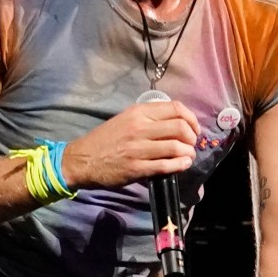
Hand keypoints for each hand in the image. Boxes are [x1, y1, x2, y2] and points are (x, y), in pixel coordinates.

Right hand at [60, 101, 198, 190]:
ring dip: (188, 153)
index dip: (191, 119)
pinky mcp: (136, 168)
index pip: (175, 108)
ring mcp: (138, 148)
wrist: (83, 159)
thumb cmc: (106, 139)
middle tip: (191, 144)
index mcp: (138, 112)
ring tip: (188, 156)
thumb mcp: (126, 119)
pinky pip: (166, 165)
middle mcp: (140, 127)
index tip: (194, 129)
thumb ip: (149, 118)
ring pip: (176, 147)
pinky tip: (183, 165)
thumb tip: (177, 122)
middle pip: (180, 127)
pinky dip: (180, 165)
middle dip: (192, 137)